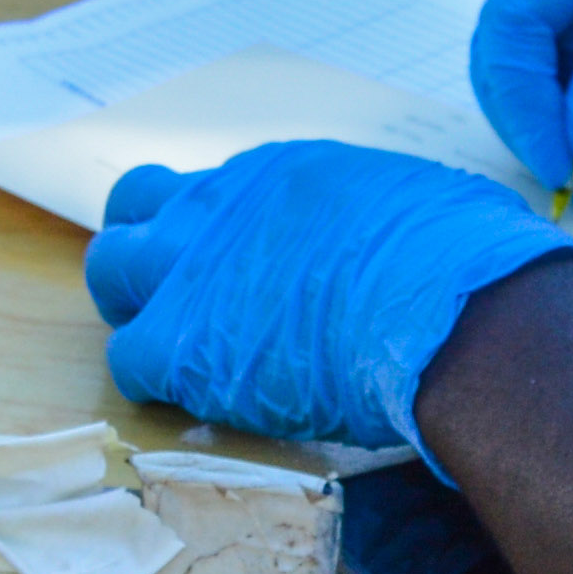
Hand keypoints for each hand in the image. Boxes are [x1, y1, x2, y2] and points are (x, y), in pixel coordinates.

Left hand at [81, 143, 572, 459]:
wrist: (450, 315)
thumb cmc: (462, 263)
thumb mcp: (419, 205)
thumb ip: (382, 217)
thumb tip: (415, 238)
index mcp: (281, 174)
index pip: (215, 190)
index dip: (221, 233)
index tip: (243, 268)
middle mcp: (222, 206)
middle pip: (136, 207)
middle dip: (150, 251)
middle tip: (182, 300)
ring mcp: (192, 271)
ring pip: (110, 272)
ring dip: (136, 308)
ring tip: (175, 350)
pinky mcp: (182, 344)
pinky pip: (129, 359)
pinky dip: (152, 380)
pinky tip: (197, 399)